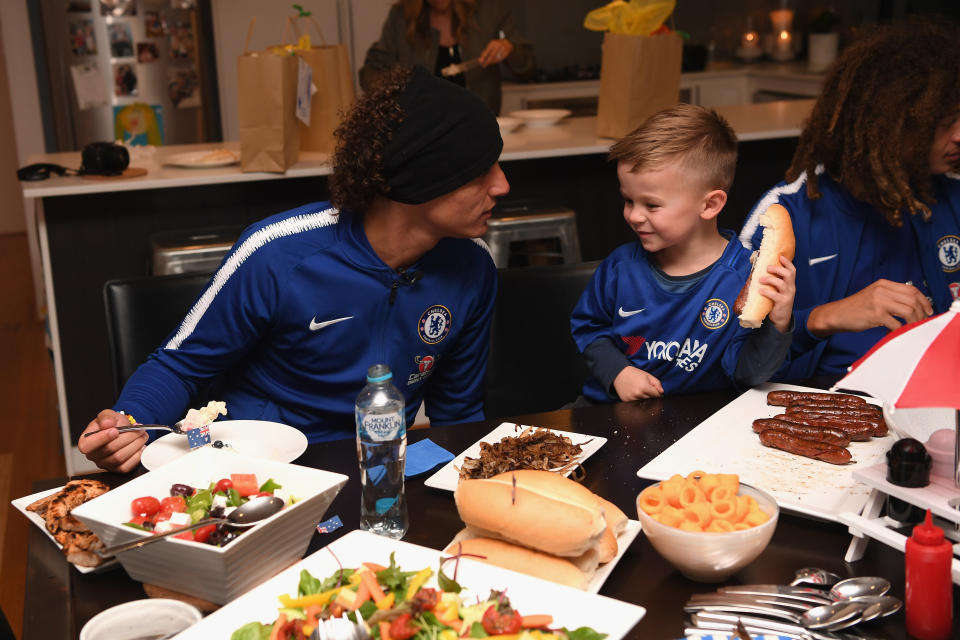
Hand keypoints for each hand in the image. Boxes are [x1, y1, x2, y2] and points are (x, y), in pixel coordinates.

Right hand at [78, 409, 147, 472]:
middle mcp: (93, 456)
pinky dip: (137, 455)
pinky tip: (141, 446)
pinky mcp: (116, 469)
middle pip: (110, 449)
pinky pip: (127, 466)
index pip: (87, 446)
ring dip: (135, 444)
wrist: (122, 430)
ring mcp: (105, 464)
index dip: (102, 438)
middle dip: (128, 437)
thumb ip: (106, 417)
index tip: (115, 430)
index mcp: (85, 442)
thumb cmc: (111, 424)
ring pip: (120, 457)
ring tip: (142, 435)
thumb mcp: (107, 415)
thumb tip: (107, 423)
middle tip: (139, 429)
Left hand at [478, 39, 512, 66]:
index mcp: (493, 43)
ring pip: (497, 58)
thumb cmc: (497, 45)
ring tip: (489, 63)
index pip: (487, 51)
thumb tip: (480, 59)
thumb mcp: (490, 46)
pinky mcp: (507, 52)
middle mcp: (498, 45)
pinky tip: (494, 61)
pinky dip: (497, 61)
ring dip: (492, 62)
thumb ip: (485, 52)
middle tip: (484, 65)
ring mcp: (503, 48)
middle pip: (492, 55)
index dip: (483, 56)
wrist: (507, 42)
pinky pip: (501, 58)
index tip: (480, 61)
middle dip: (487, 61)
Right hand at [613, 366, 663, 400]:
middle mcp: (638, 394)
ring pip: (644, 403)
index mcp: (644, 387)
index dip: (657, 392)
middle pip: (651, 400)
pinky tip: (634, 393)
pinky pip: (636, 404)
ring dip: (644, 398)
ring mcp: (631, 399)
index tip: (654, 390)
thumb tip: (662, 392)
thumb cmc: (634, 373)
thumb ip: (657, 383)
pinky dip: (637, 400)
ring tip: (639, 390)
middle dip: (651, 395)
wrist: (619, 373)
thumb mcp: (647, 375)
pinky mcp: (626, 401)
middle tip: (646, 389)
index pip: (657, 395)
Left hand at [759, 255, 796, 332]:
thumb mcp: (778, 290)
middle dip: (778, 269)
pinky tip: (760, 290)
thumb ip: (774, 281)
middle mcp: (791, 288)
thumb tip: (761, 271)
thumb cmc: (777, 301)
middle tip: (768, 268)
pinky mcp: (782, 303)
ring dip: (770, 279)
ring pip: (781, 284)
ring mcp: (787, 295)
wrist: (782, 318)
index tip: (781, 257)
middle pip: (789, 274)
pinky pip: (775, 295)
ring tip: (761, 279)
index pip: (792, 271)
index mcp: (790, 284)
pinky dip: (767, 292)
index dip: (787, 263)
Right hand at [807, 278, 933, 335]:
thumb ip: (890, 296)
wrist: (835, 314)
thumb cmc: (855, 308)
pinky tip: (897, 332)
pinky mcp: (876, 314)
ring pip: (909, 311)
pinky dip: (901, 329)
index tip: (928, 310)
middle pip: (913, 299)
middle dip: (922, 313)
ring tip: (911, 327)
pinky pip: (897, 323)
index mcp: (883, 284)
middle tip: (922, 321)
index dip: (924, 301)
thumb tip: (912, 305)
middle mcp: (882, 290)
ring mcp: (879, 302)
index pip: (912, 289)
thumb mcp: (873, 295)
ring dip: (914, 322)